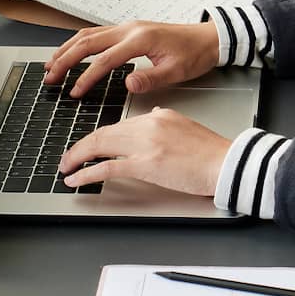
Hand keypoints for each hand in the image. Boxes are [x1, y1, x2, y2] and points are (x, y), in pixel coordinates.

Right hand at [43, 20, 218, 97]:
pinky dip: (79, 44)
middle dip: (65, 60)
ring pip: (88, 35)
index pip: (105, 60)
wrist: (208, 38)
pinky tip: (71, 53)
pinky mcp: (128, 30)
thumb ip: (151, 78)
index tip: (74, 92)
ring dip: (67, 49)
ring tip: (51, 65)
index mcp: (140, 39)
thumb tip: (127, 84)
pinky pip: (96, 34)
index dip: (86, 77)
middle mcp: (129, 29)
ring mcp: (127, 27)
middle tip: (49, 77)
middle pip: (87, 42)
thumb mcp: (177, 71)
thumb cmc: (194, 54)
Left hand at [57, 108, 231, 195]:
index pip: (120, 125)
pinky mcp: (145, 164)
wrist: (227, 163)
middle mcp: (148, 125)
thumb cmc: (212, 154)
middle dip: (81, 146)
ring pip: (100, 145)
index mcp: (158, 116)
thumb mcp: (185, 128)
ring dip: (77, 158)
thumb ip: (164, 124)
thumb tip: (150, 123)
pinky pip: (107, 167)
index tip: (89, 147)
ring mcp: (146, 144)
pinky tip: (77, 179)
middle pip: (104, 132)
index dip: (100, 138)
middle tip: (68, 158)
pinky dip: (87, 173)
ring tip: (66, 168)